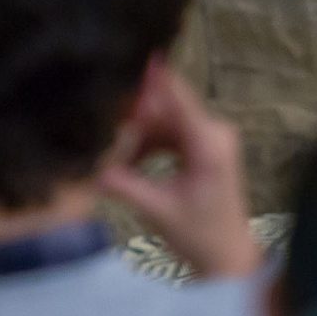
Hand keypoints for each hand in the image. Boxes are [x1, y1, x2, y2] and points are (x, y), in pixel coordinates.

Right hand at [98, 59, 263, 280]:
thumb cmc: (199, 236)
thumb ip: (122, 183)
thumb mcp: (156, 209)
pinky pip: (171, 134)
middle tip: (101, 131)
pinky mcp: (205, 148)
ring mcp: (211, 139)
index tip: (130, 57)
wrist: (228, 258)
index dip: (152, 77)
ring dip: (139, 137)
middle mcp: (214, 132)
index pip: (176, 95)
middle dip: (133, 120)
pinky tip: (130, 165)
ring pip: (165, 122)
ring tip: (115, 161)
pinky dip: (150, 146)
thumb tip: (88, 167)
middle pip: (165, 109)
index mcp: (208, 142)